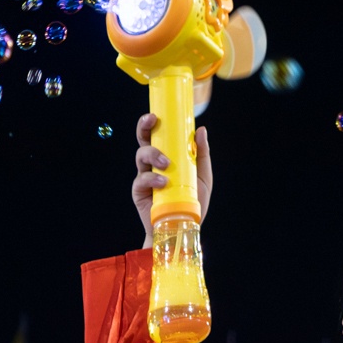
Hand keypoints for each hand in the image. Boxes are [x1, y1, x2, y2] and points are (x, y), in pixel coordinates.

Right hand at [133, 117, 213, 247]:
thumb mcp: (202, 176)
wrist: (183, 227)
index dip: (152, 123)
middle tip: (152, 121)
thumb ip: (201, 154)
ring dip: (153, 155)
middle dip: (144, 127)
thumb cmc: (192, 201)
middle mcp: (153, 164)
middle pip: (143, 141)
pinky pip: (141, 179)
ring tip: (166, 164)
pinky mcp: (140, 192)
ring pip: (140, 156)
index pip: (156, 136)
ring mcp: (145, 177)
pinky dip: (152, 179)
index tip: (156, 114)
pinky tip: (163, 183)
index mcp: (166, 157)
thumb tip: (201, 130)